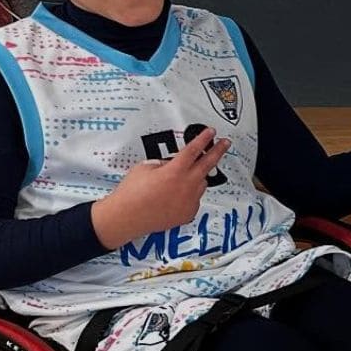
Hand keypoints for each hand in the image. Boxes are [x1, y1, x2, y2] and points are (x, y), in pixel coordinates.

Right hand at [91, 127, 231, 248]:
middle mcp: (187, 185)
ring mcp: (190, 200)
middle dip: (218, 151)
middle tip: (225, 143)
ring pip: (201, 183)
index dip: (204, 139)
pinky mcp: (188, 213)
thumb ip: (163, 163)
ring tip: (181, 180)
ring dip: (196, 177)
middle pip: (208, 163)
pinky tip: (174, 197)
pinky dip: (188, 195)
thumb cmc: (131, 194)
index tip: (211, 132)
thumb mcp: (144, 168)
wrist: (126, 218)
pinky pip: (194, 199)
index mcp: (175, 170)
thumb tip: (171, 164)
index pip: (194, 149)